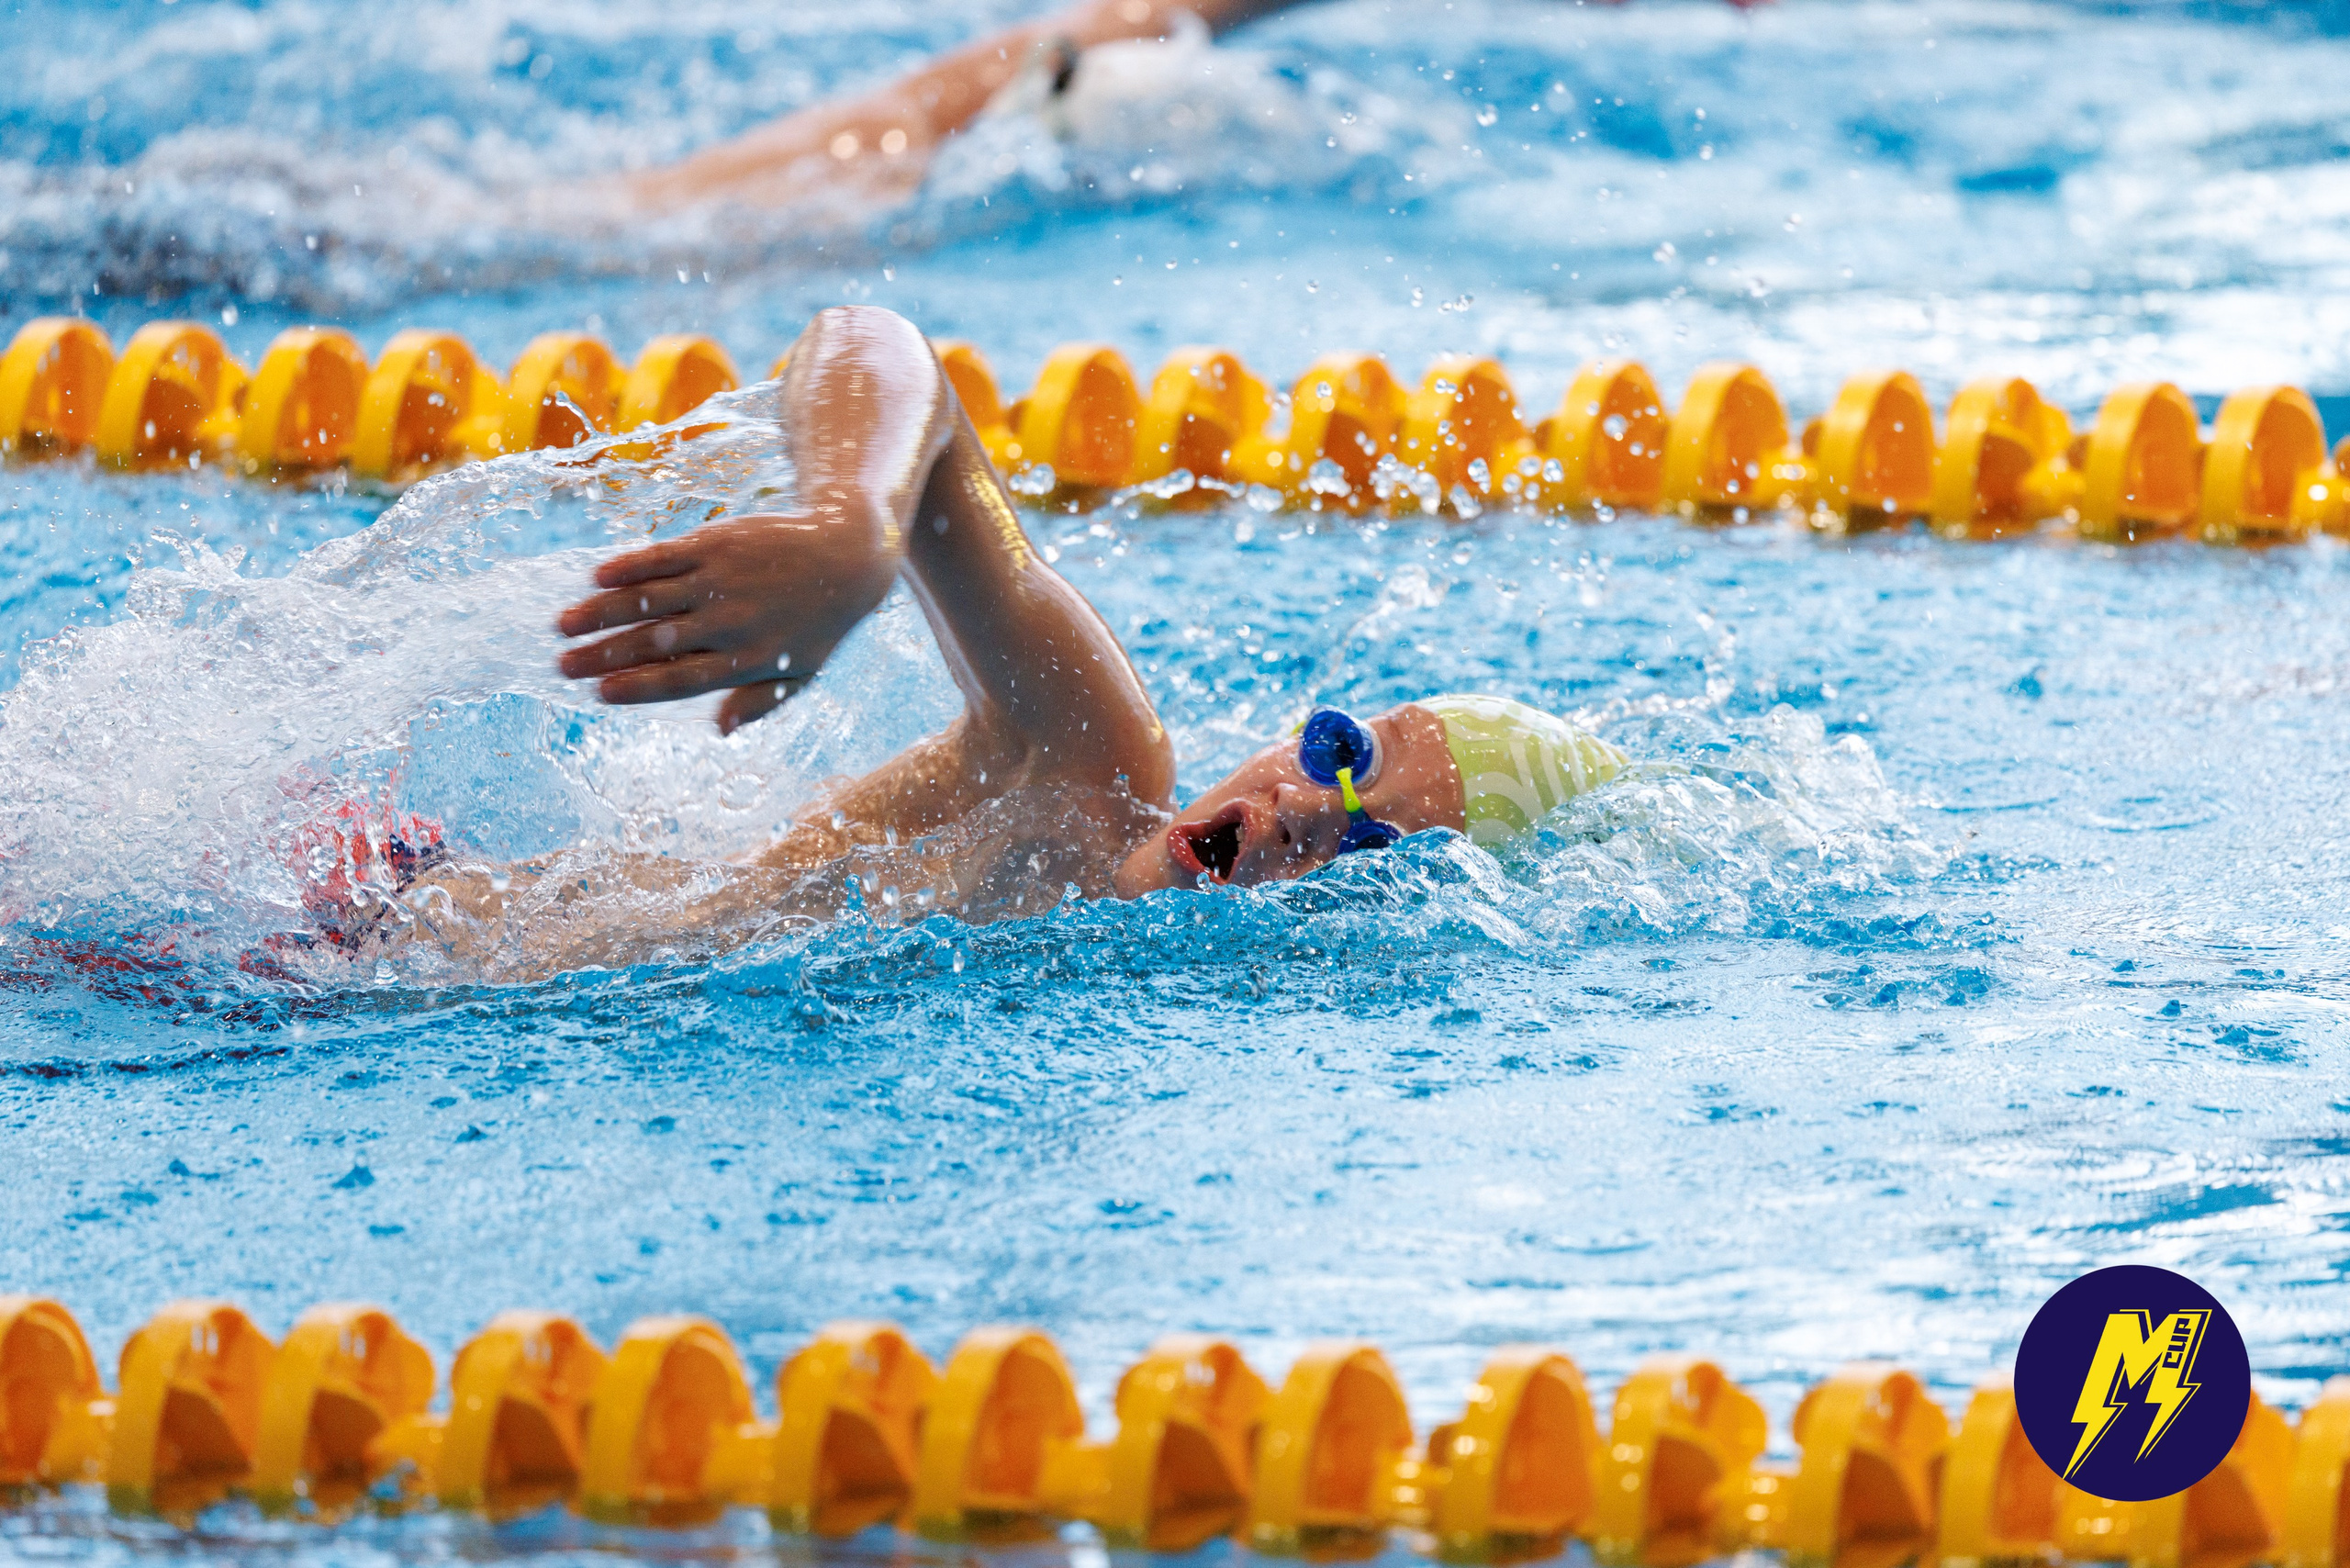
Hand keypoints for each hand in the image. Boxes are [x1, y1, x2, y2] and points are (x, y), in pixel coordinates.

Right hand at [556, 509, 898, 733]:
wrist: (844, 556)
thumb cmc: (816, 624)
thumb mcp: (799, 675)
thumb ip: (757, 703)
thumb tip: (718, 731)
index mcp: (746, 660)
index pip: (680, 680)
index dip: (637, 687)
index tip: (599, 693)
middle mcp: (729, 621)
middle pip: (656, 642)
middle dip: (605, 655)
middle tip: (563, 666)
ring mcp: (721, 579)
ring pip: (651, 598)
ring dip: (603, 612)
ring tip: (565, 624)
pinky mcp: (717, 544)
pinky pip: (665, 557)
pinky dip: (631, 566)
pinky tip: (597, 577)